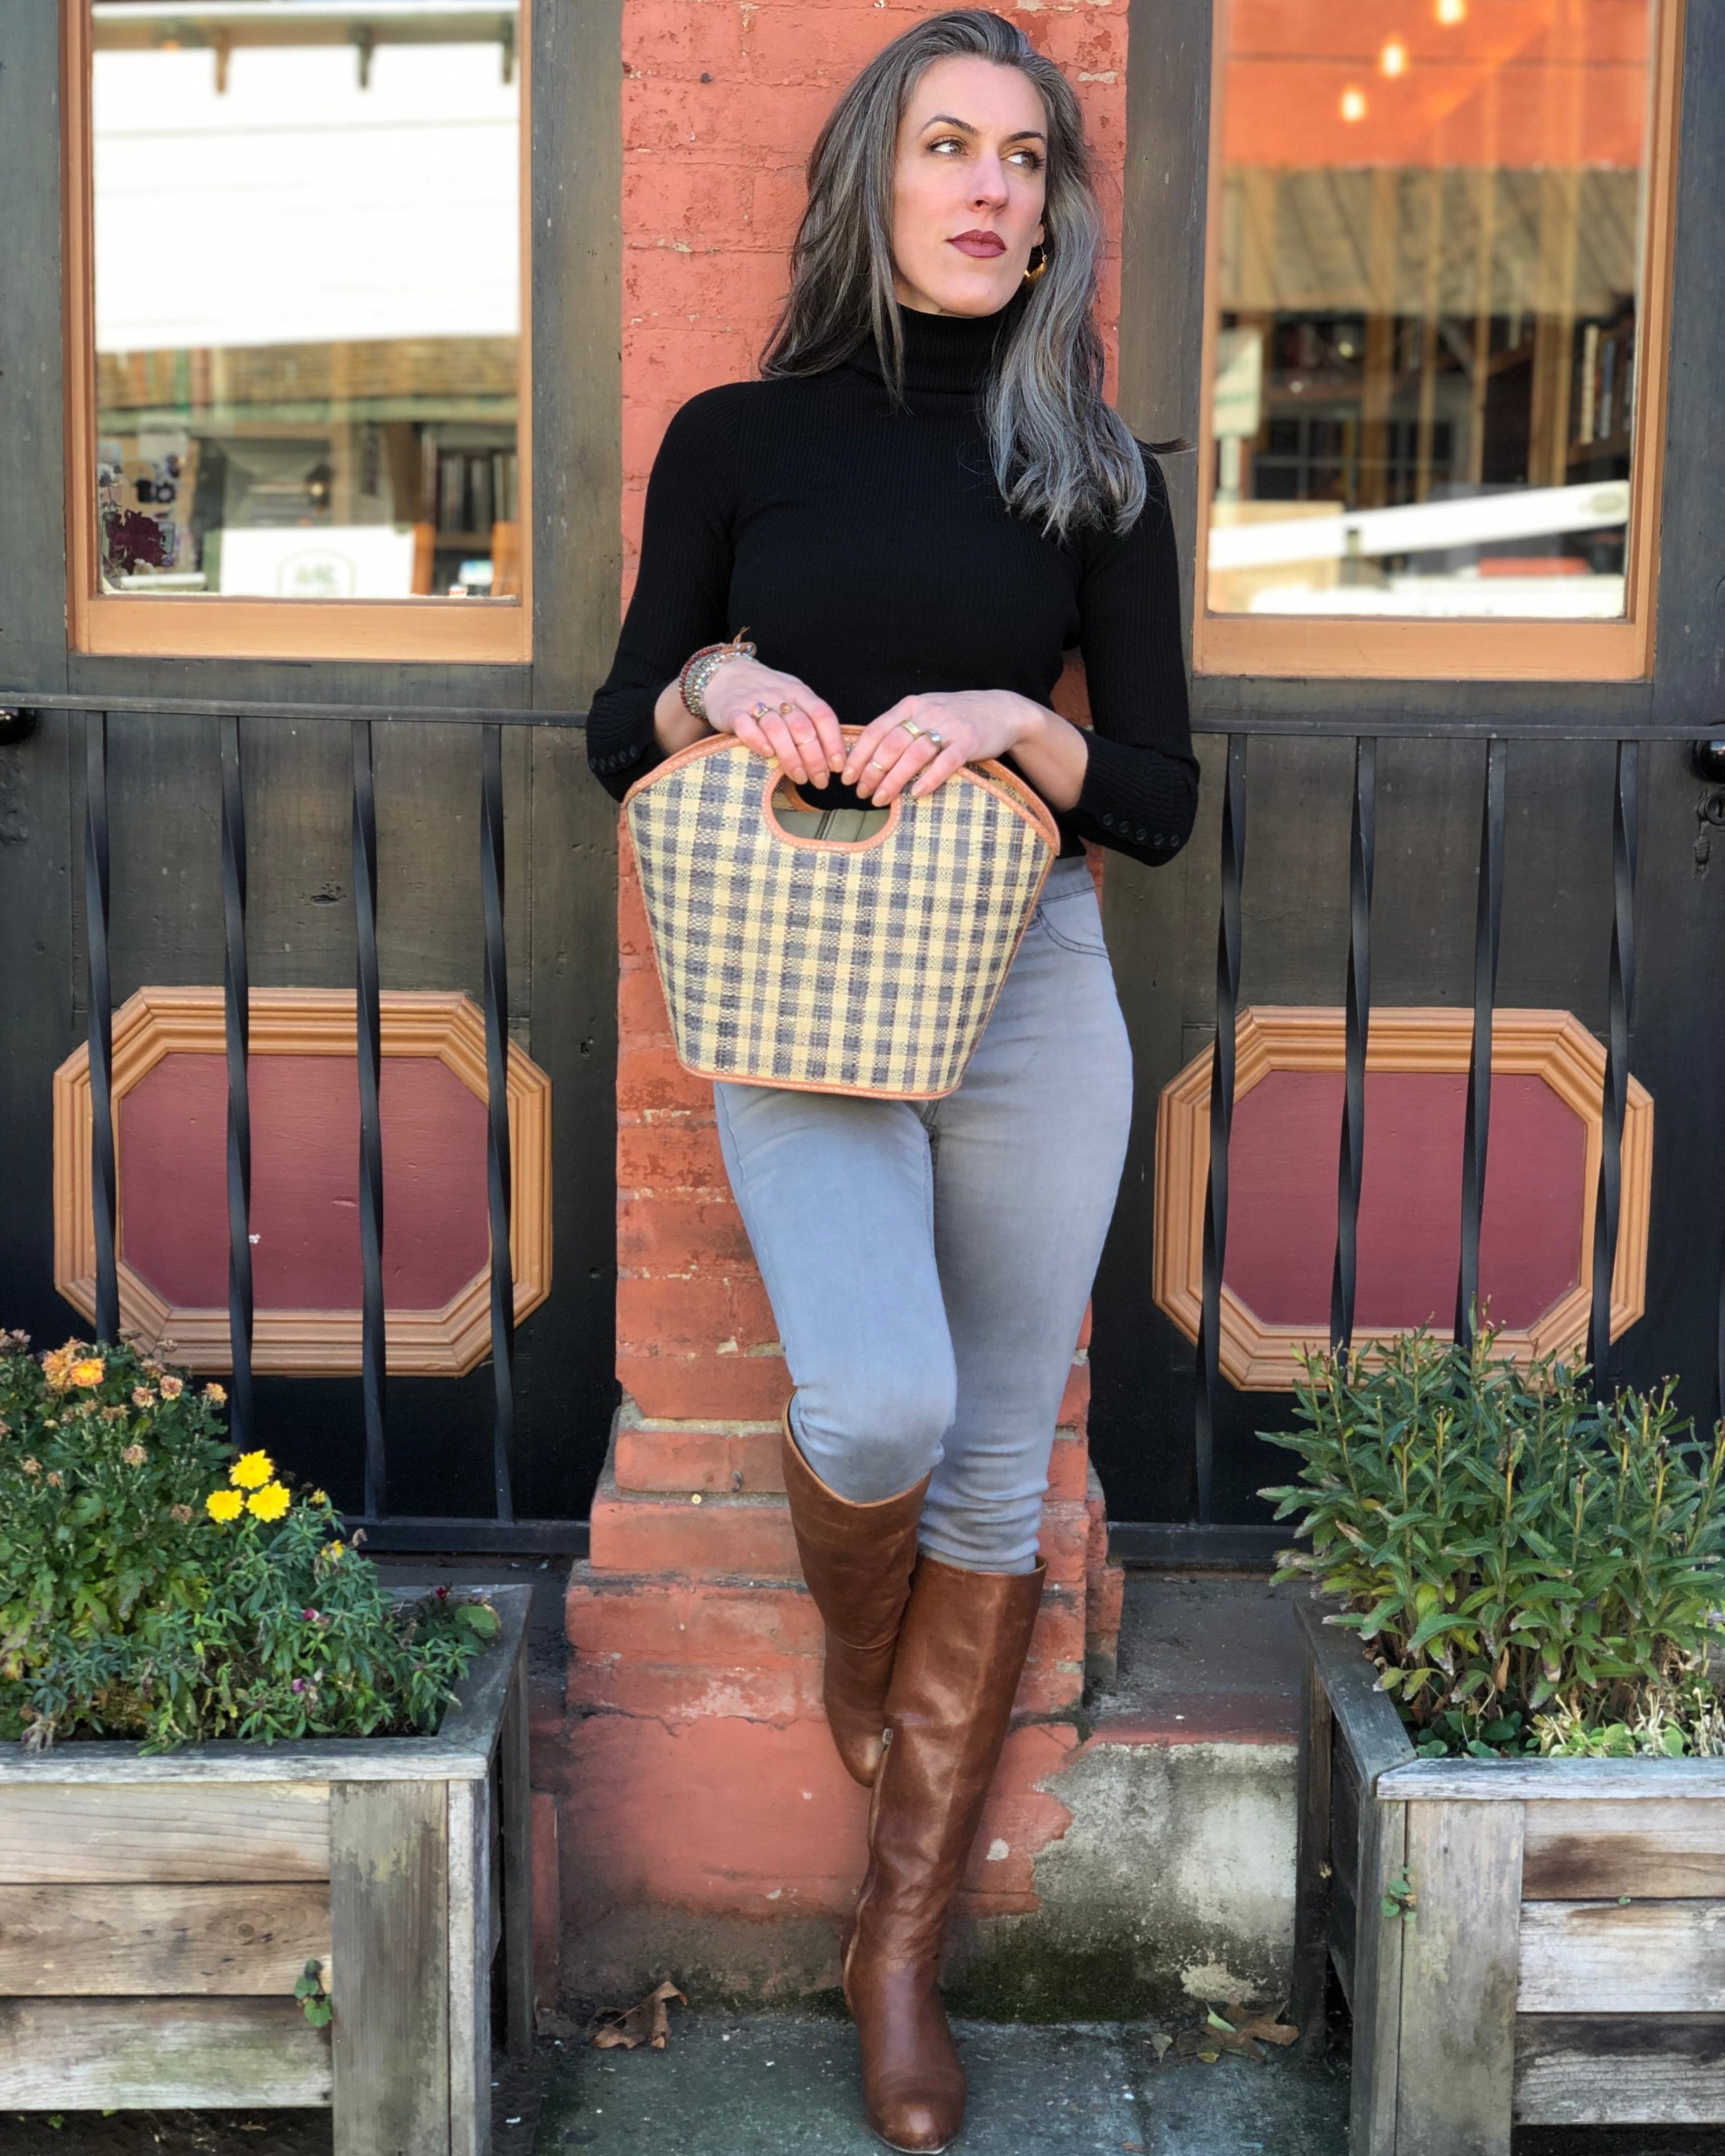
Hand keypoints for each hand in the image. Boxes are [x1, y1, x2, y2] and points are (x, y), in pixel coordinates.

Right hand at [702, 659, 844, 789]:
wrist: (723, 675)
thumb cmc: (764, 693)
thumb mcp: (792, 697)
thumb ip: (809, 720)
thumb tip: (831, 756)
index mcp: (799, 693)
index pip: (823, 716)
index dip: (833, 742)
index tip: (838, 766)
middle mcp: (780, 696)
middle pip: (802, 727)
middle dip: (815, 758)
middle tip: (820, 780)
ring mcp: (755, 702)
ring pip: (777, 730)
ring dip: (791, 757)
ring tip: (799, 777)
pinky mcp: (732, 711)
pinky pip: (746, 727)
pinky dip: (758, 741)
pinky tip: (768, 755)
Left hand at [842, 691, 1042, 804]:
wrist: (1001, 711)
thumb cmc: (956, 717)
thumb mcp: (925, 712)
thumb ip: (900, 728)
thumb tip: (866, 754)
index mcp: (911, 705)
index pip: (876, 730)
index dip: (858, 755)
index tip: (847, 777)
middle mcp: (927, 713)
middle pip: (891, 744)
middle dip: (871, 772)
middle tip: (861, 793)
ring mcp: (948, 727)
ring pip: (913, 755)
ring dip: (893, 780)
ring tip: (880, 799)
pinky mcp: (968, 742)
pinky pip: (944, 763)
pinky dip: (928, 779)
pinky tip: (914, 794)